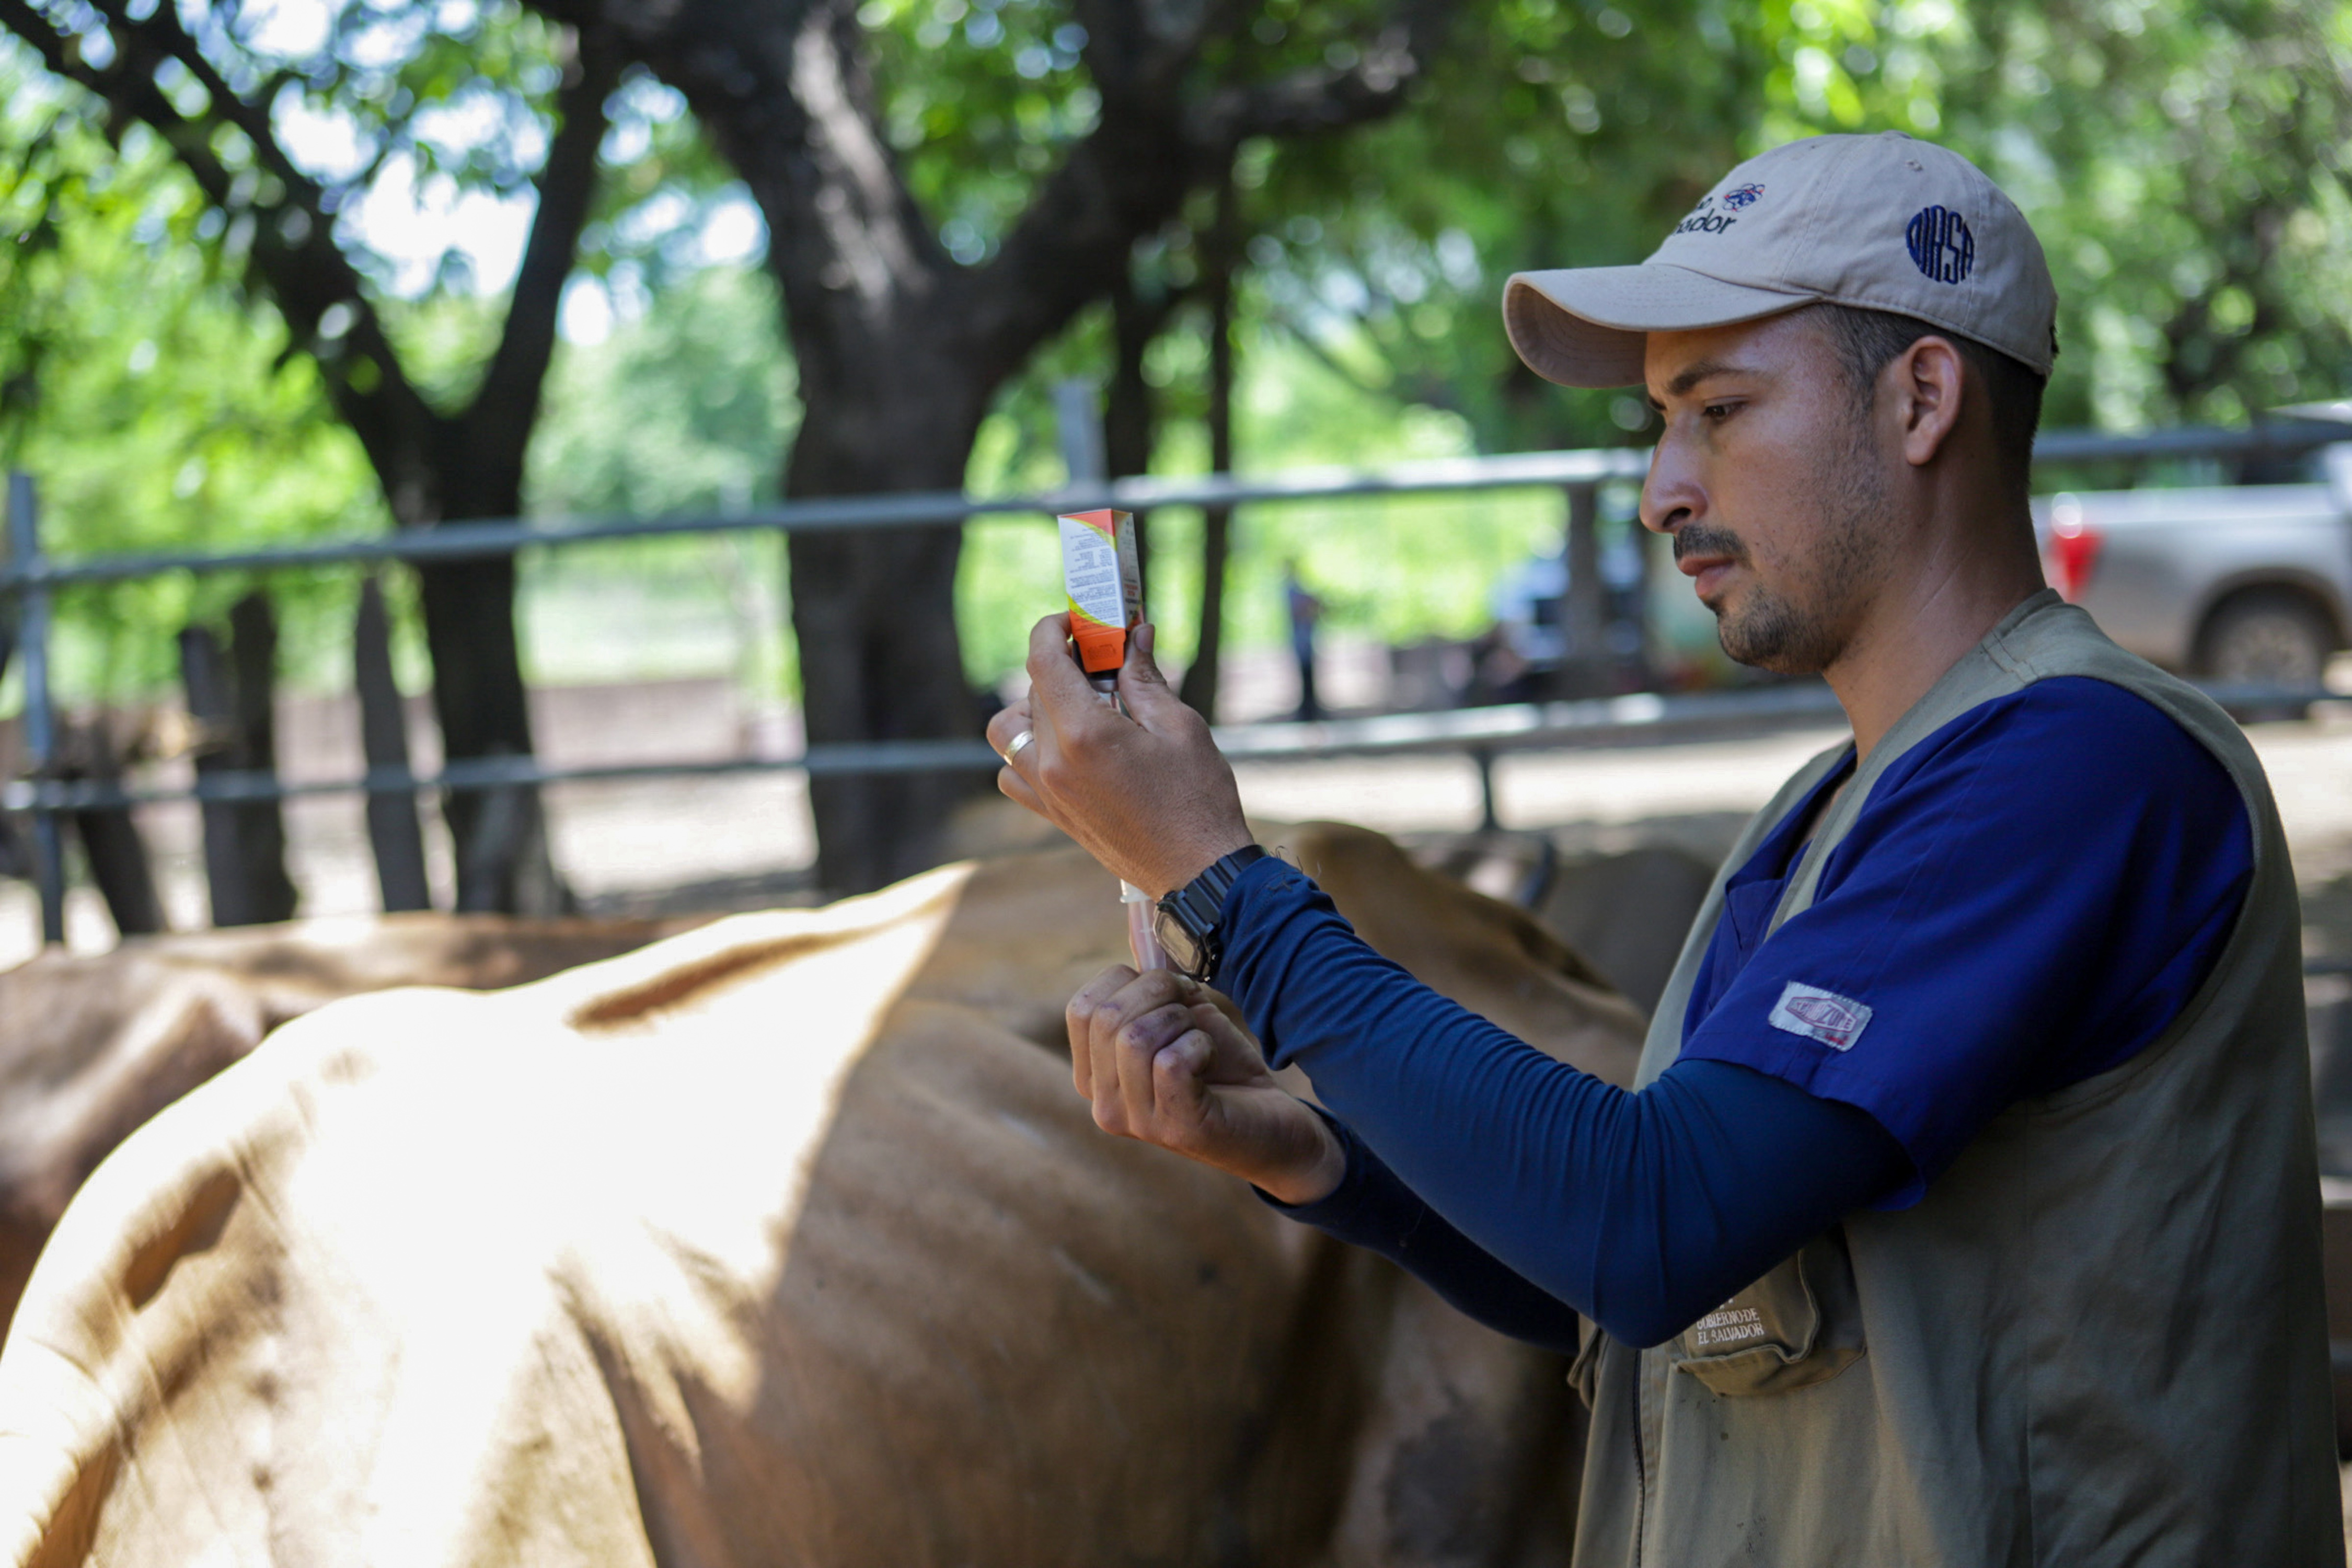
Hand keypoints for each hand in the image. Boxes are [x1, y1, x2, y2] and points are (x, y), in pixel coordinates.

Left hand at [987, 617, 1253, 897]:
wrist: (1199, 873)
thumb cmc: (1198, 800)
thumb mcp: (1180, 727)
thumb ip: (1145, 678)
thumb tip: (1134, 635)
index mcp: (1084, 734)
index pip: (1043, 661)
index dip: (1053, 629)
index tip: (1074, 621)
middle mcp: (1052, 764)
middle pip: (1032, 691)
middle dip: (1062, 665)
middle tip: (1101, 660)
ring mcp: (1047, 793)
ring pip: (1008, 732)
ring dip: (1034, 707)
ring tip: (1077, 705)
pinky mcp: (1053, 815)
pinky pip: (1012, 772)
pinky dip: (1025, 751)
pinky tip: (1066, 747)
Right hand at [1067, 965, 1344, 1205]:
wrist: (1273, 1125)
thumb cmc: (1221, 1067)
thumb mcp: (1178, 1017)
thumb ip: (1149, 988)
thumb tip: (1145, 930)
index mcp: (1094, 1076)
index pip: (1081, 1008)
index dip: (1128, 981)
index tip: (1168, 993)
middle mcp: (1104, 1105)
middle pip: (1107, 1017)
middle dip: (1159, 992)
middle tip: (1192, 1008)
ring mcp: (1138, 1122)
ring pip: (1135, 1037)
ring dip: (1181, 1020)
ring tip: (1201, 1036)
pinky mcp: (1177, 1129)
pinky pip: (1171, 1062)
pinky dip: (1200, 1045)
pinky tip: (1211, 1059)